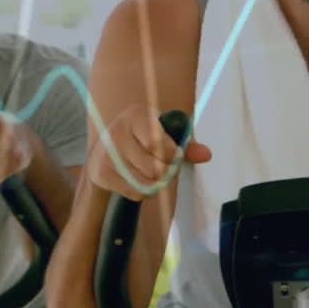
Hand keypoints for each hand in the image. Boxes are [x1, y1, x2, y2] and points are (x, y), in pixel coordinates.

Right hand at [88, 105, 210, 200]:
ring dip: (156, 184)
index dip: (173, 154)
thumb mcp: (164, 134)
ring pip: (147, 182)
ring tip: (151, 174)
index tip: (175, 155)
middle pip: (155, 167)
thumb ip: (187, 145)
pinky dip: (143, 192)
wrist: (104, 151)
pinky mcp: (102, 173)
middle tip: (163, 167)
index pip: (158, 143)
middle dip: (166, 172)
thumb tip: (206, 154)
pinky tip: (138, 179)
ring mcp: (107, 154)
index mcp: (136, 115)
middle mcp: (117, 131)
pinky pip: (136, 192)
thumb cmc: (142, 139)